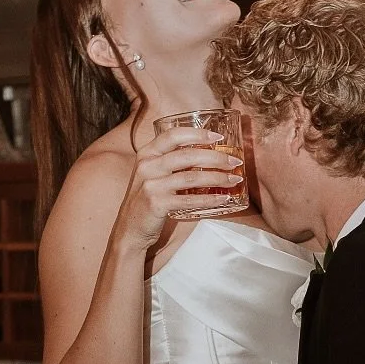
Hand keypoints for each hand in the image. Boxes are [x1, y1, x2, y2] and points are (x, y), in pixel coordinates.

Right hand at [115, 124, 245, 252]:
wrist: (130, 229)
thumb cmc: (148, 199)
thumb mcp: (153, 174)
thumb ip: (172, 162)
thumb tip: (208, 154)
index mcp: (147, 153)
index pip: (173, 135)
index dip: (197, 134)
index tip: (218, 137)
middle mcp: (147, 166)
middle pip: (187, 155)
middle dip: (216, 157)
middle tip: (234, 161)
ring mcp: (151, 185)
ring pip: (191, 177)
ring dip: (217, 177)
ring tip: (234, 180)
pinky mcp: (157, 204)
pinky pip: (189, 200)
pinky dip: (209, 199)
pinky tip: (223, 199)